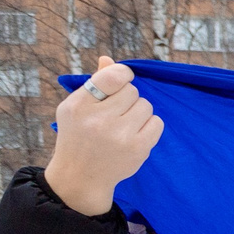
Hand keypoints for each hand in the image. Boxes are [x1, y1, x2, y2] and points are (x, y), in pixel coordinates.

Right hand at [44, 58, 161, 216]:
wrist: (82, 175)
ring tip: (123, 124)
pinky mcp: (138, 149)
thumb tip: (109, 59)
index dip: (122, 74)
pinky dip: (149, 125)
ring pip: (146, 105)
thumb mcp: (76, 107)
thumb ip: (94, 83)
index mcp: (79, 105)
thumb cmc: (79, 135)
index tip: (122, 79)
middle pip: (132, 91)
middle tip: (116, 112)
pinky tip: (135, 133)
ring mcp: (120, 136)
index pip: (112, 76)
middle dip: (127, 98)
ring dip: (138, 112)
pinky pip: (157, 122)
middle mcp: (99, 120)